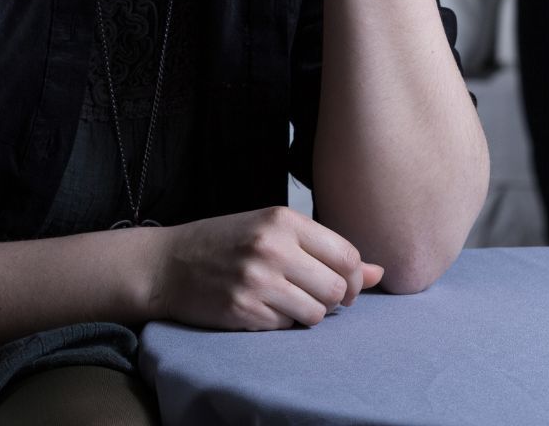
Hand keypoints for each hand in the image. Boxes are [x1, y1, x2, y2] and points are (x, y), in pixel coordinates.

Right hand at [152, 207, 384, 329]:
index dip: (357, 276)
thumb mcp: (276, 231)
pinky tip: (264, 307)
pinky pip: (286, 327)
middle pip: (336, 288)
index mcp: (284, 220)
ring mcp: (256, 282)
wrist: (168, 263)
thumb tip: (379, 272)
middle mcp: (273, 248)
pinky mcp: (242, 312)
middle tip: (319, 295)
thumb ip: (326, 248)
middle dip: (335, 298)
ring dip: (310, 312)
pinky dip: (283, 322)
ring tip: (290, 300)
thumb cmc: (229, 242)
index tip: (349, 284)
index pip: (347, 255)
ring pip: (316, 313)